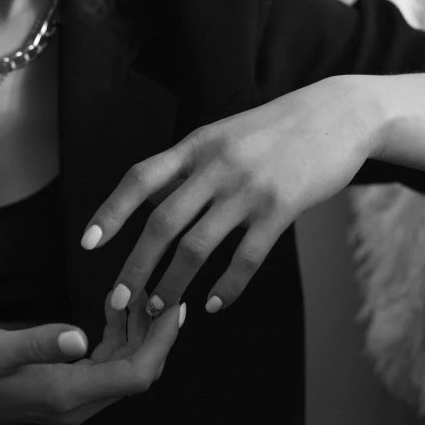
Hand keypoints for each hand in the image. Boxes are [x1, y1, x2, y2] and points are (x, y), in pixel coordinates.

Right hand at [0, 290, 184, 424]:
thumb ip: (38, 342)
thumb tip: (79, 337)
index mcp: (68, 394)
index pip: (136, 375)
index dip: (161, 343)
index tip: (175, 310)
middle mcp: (79, 403)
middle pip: (138, 372)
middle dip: (156, 334)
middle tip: (164, 293)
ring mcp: (76, 398)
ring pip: (125, 367)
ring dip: (138, 332)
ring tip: (138, 293)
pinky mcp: (70, 388)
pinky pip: (107, 364)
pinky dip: (118, 336)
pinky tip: (114, 309)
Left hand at [81, 77, 375, 314]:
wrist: (336, 114)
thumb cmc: (272, 129)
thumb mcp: (221, 136)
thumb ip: (185, 167)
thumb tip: (147, 204)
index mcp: (196, 146)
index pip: (140, 178)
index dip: (111, 212)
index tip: (88, 244)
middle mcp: (216, 166)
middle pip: (162, 223)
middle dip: (136, 266)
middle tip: (118, 299)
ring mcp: (249, 189)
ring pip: (198, 247)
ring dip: (174, 284)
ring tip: (161, 310)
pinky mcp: (281, 209)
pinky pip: (247, 257)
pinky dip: (228, 286)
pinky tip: (215, 304)